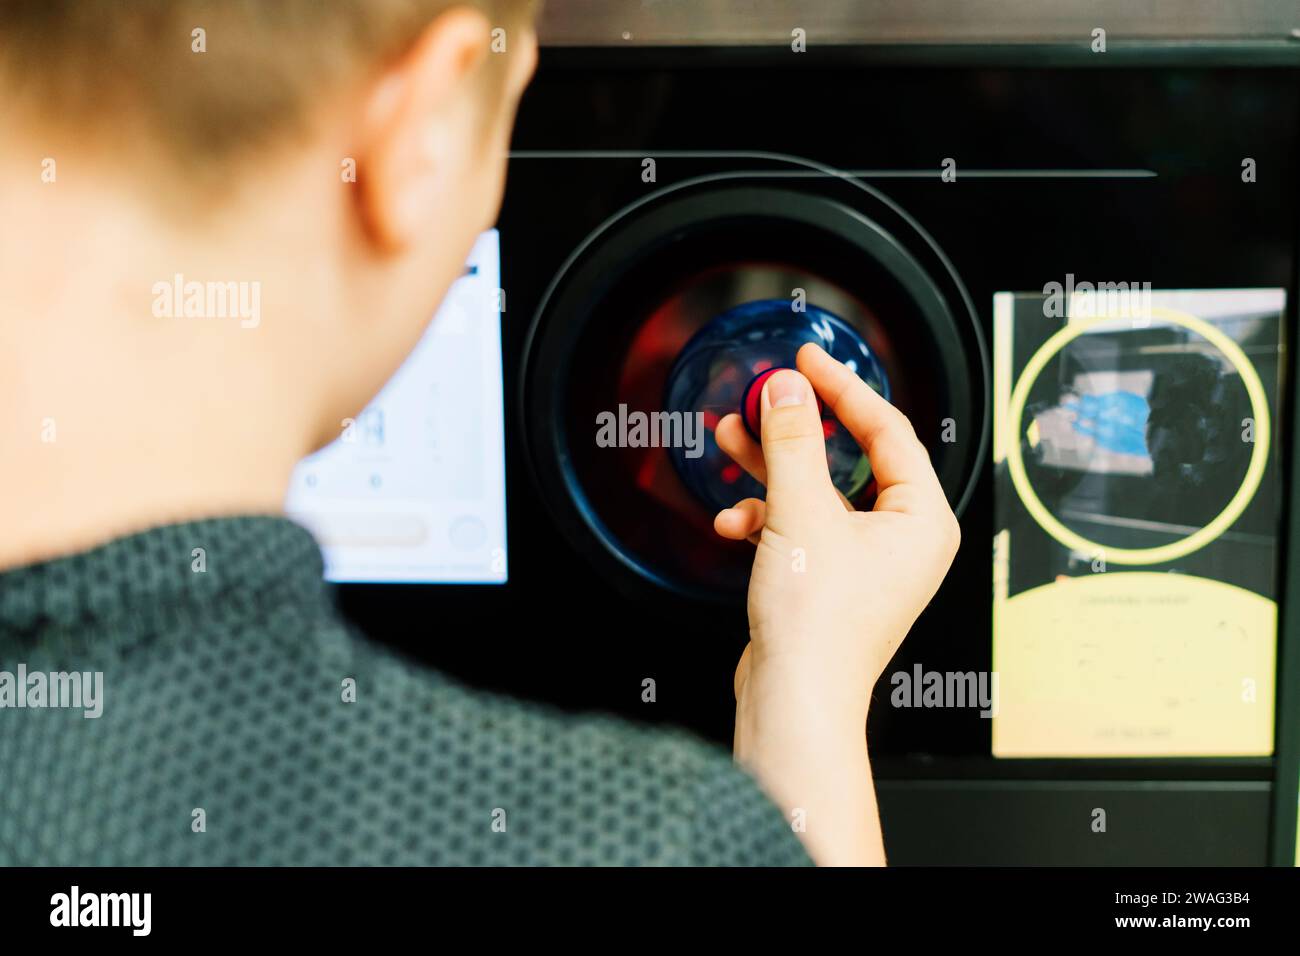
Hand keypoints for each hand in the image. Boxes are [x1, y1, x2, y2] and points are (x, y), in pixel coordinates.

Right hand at [713, 342, 959, 863]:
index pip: (887, 430)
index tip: (807, 359)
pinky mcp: (829, 578)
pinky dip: (765, 518)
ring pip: (817, 491)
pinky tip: (732, 521)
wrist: (793, 702)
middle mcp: (903, 539)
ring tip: (730, 442)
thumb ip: (791, 441)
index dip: (843, 388)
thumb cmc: (819, 628)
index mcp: (923, 519)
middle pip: (848, 457)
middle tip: (765, 393)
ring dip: (771, 470)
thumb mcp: (800, 513)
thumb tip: (785, 388)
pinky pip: (800, 526)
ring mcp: (866, 560)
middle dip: (796, 429)